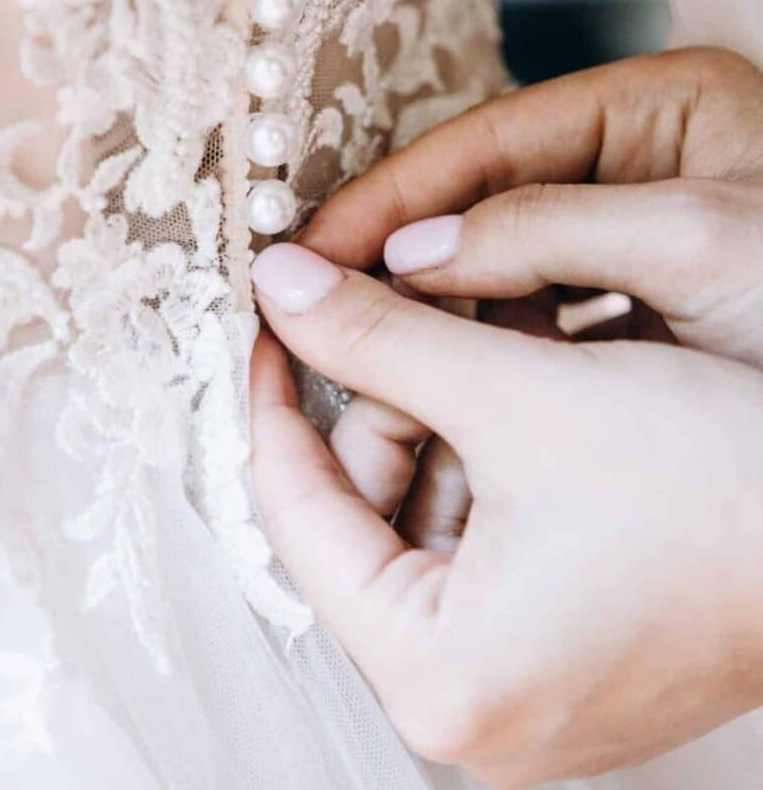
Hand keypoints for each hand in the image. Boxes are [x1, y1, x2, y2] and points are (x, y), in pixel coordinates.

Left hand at [250, 247, 762, 786]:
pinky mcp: (560, 650)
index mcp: (438, 677)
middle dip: (380, 399)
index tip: (276, 319)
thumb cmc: (731, 484)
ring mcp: (518, 683)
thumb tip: (281, 287)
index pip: (294, 509)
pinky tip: (520, 387)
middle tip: (399, 315)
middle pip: (359, 512)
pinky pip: (477, 536)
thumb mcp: (519, 394)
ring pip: (419, 515)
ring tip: (481, 340)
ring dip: (438, 415)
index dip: (278, 395)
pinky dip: (483, 452)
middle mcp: (470, 706)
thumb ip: (376, 335)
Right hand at [302, 47, 762, 367]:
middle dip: (400, 253)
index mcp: (663, 106)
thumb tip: (399, 258)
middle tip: (317, 301)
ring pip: (499, 267)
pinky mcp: (634, 307)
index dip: (392, 194)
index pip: (486, 139)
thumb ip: (540, 234)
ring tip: (366, 348)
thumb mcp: (699, 246)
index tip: (310, 244)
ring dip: (437, 309)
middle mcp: (638, 163)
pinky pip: (536, 320)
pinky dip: (490, 349)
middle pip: (481, 201)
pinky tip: (451, 380)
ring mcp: (634, 237)